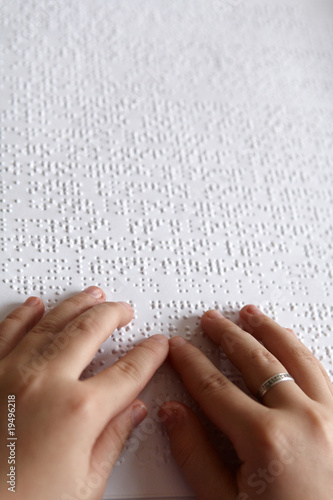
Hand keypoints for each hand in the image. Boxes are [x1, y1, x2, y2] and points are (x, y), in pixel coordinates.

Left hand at [0, 287, 167, 499]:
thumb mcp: (82, 487)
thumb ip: (112, 441)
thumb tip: (132, 412)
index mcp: (79, 411)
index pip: (129, 371)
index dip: (149, 355)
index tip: (157, 346)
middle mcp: (46, 383)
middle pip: (91, 330)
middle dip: (114, 314)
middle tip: (125, 310)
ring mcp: (11, 374)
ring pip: (53, 321)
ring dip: (76, 304)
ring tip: (92, 295)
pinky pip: (7, 331)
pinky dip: (24, 314)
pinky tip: (35, 305)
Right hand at [159, 305, 332, 499]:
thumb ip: (195, 455)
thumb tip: (172, 412)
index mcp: (267, 439)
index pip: (215, 386)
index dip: (190, 363)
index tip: (177, 348)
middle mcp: (304, 419)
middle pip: (255, 360)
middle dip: (228, 335)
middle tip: (211, 320)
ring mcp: (332, 417)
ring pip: (295, 356)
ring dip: (269, 331)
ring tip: (252, 315)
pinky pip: (322, 372)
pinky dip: (302, 351)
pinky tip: (292, 344)